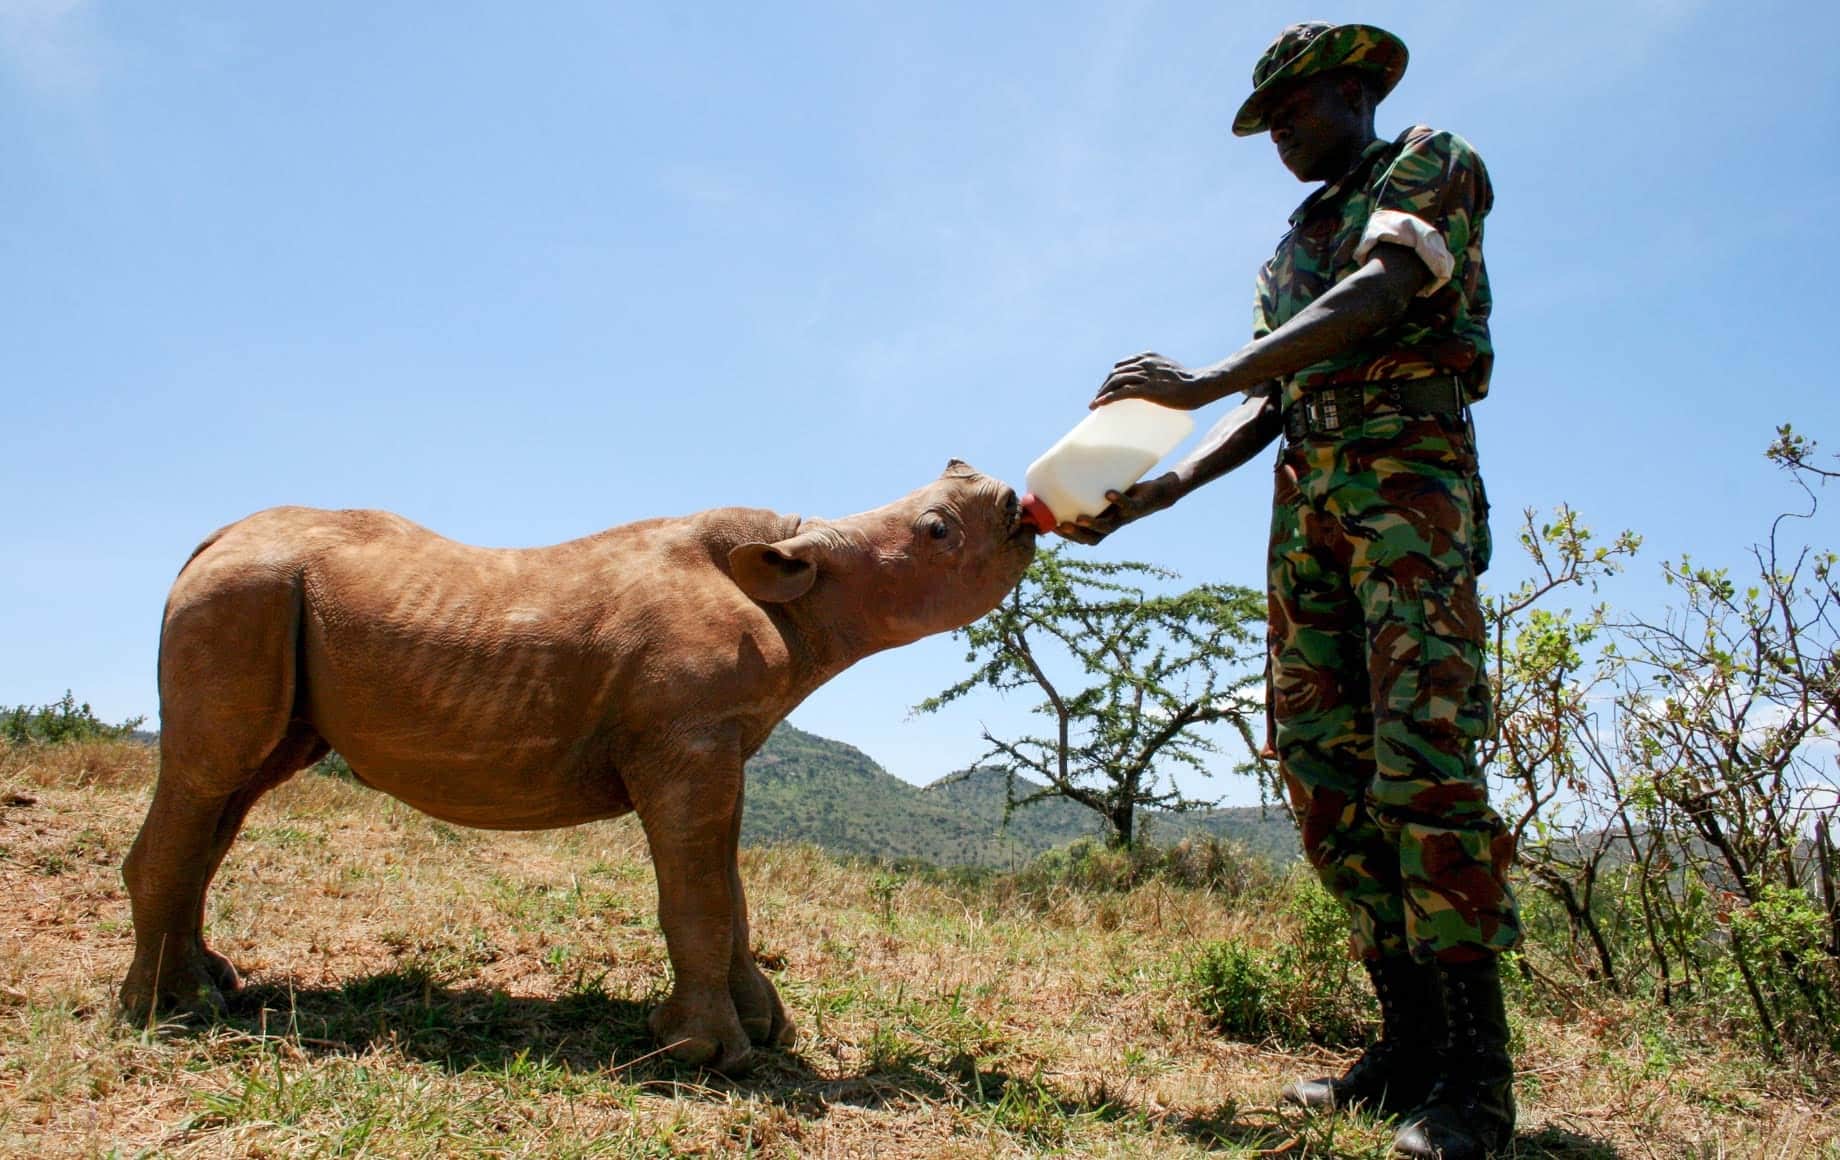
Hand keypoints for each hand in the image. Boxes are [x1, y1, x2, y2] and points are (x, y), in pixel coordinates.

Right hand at [1055, 472, 1183, 544]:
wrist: (1159, 494)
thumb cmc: (1128, 493)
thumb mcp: (1106, 492)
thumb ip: (1089, 486)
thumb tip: (1065, 468)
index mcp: (1103, 525)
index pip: (1082, 538)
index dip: (1067, 537)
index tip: (1050, 527)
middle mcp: (1113, 524)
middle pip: (1092, 538)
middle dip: (1075, 535)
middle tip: (1060, 526)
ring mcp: (1125, 517)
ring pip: (1107, 527)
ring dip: (1093, 525)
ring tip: (1079, 518)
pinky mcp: (1138, 506)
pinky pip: (1128, 506)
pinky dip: (1118, 500)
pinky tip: (1108, 494)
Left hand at [1092, 352, 1205, 409]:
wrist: (1201, 385)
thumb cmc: (1191, 383)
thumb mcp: (1171, 372)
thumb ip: (1160, 376)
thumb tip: (1157, 391)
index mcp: (1148, 357)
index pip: (1121, 365)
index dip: (1111, 378)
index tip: (1106, 389)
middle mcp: (1144, 363)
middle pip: (1115, 374)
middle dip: (1104, 387)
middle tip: (1099, 400)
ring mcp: (1146, 376)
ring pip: (1116, 382)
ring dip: (1102, 393)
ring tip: (1095, 405)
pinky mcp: (1149, 389)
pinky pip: (1122, 393)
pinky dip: (1108, 398)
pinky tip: (1099, 404)